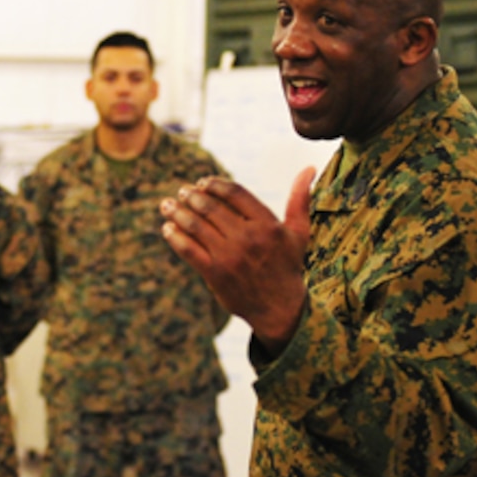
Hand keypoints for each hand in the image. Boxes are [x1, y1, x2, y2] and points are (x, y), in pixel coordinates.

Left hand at [160, 167, 316, 353]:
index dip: (215, 184)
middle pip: (211, 207)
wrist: (280, 309)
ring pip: (196, 226)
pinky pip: (188, 250)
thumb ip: (299, 199)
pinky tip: (167, 228)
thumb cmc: (287, 266)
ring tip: (167, 205)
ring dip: (178, 212)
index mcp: (267, 224)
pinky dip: (175, 237)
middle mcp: (248, 238)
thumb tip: (309, 167)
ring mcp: (230, 256)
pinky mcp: (215, 274)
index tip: (203, 182)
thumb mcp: (298, 232)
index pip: (235, 193)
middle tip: (182, 191)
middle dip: (192, 196)